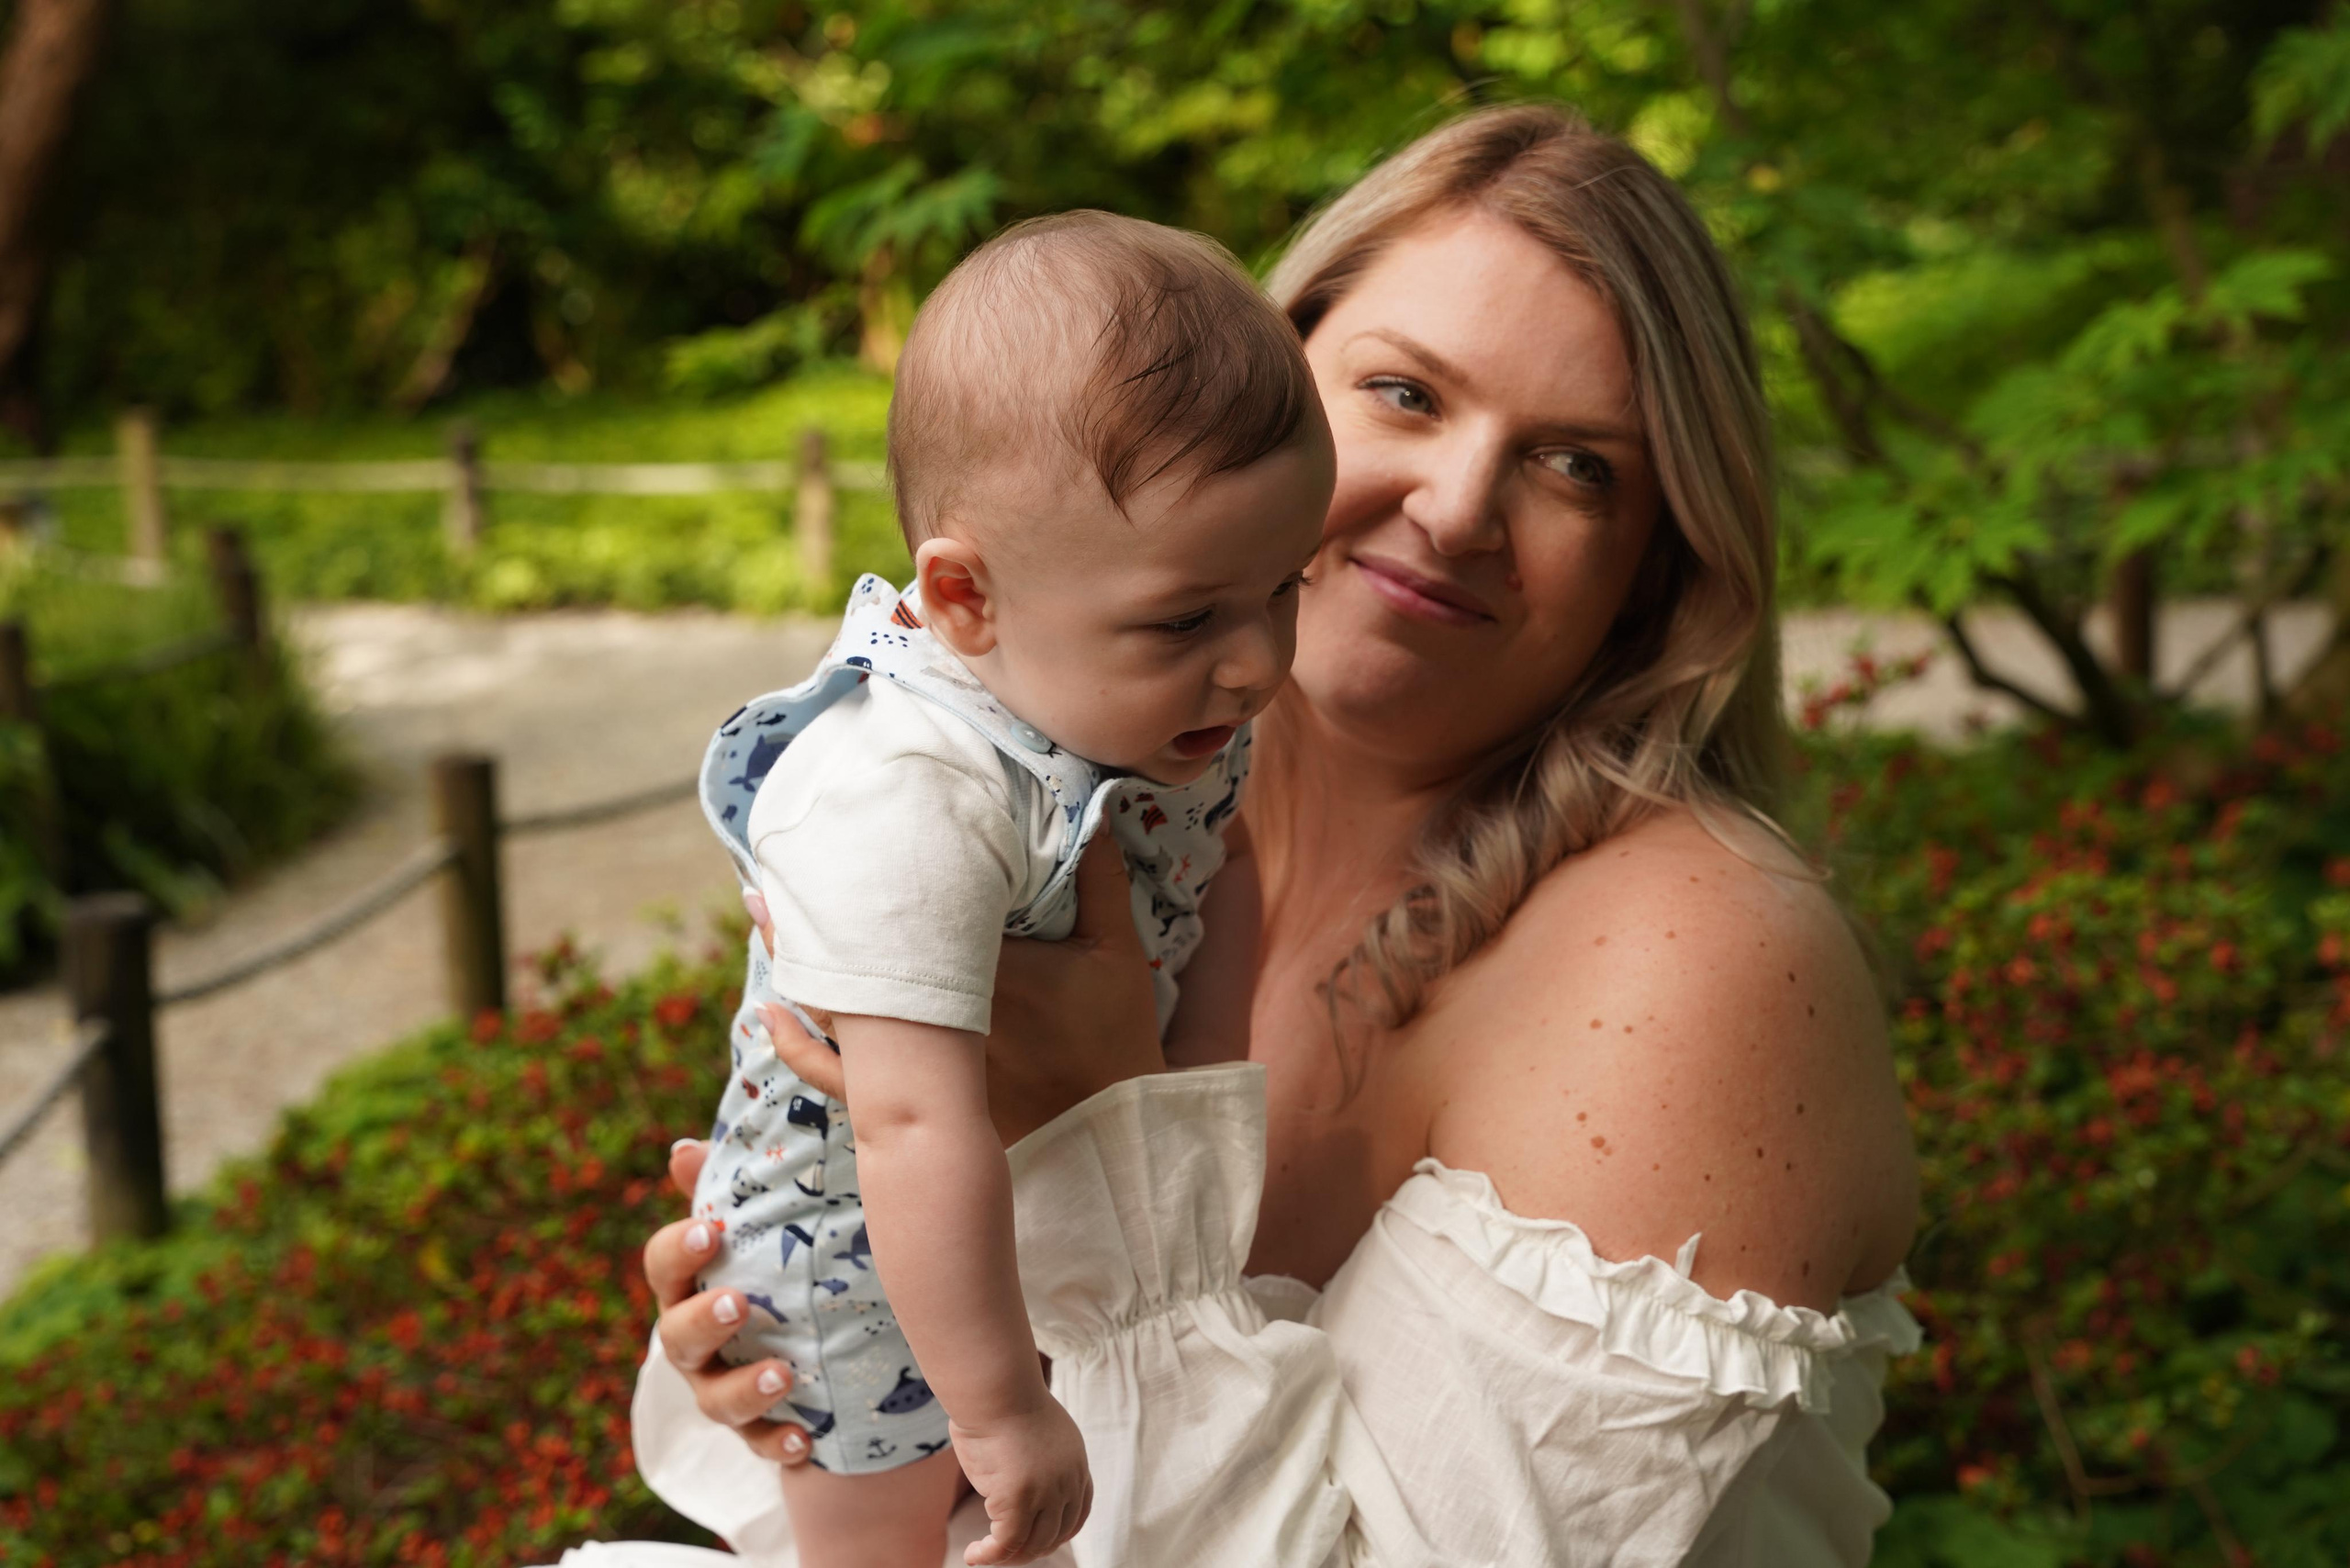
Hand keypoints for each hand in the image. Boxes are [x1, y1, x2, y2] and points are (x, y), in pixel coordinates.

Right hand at [641, 1135, 816, 1466]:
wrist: (816, 1341)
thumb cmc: (775, 1264)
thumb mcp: (758, 1225)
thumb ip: (726, 1188)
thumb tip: (684, 1148)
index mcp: (690, 1285)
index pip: (663, 1266)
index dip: (677, 1249)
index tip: (707, 1231)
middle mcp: (696, 1343)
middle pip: (677, 1338)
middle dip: (703, 1321)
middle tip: (738, 1304)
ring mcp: (722, 1390)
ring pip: (715, 1401)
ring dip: (745, 1388)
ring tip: (784, 1374)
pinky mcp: (759, 1431)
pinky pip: (762, 1446)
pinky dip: (780, 1444)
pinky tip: (807, 1440)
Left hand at [750, 842, 1166, 1145]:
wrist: (1104, 1136)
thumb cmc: (1112, 1041)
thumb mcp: (1117, 954)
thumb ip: (1100, 883)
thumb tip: (1091, 814)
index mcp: (978, 963)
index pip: (913, 904)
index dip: (871, 865)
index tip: (841, 822)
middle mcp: (929, 1008)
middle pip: (857, 943)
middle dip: (817, 898)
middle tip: (776, 851)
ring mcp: (911, 1058)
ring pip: (833, 998)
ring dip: (794, 953)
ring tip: (763, 907)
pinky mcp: (903, 1100)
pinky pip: (832, 1073)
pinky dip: (796, 1044)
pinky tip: (768, 1015)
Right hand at [951, 1395, 1092, 1565]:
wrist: (995, 1386)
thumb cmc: (1002, 1400)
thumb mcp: (1034, 1431)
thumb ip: (1036, 1458)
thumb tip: (1015, 1477)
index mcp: (1076, 1463)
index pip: (1078, 1514)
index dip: (1055, 1533)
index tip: (1031, 1540)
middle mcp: (1068, 1482)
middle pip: (1055, 1534)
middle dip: (1028, 1549)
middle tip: (999, 1549)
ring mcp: (1046, 1493)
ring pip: (1031, 1544)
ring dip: (1007, 1556)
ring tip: (982, 1553)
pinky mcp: (1019, 1500)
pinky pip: (1006, 1543)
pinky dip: (989, 1556)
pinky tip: (974, 1555)